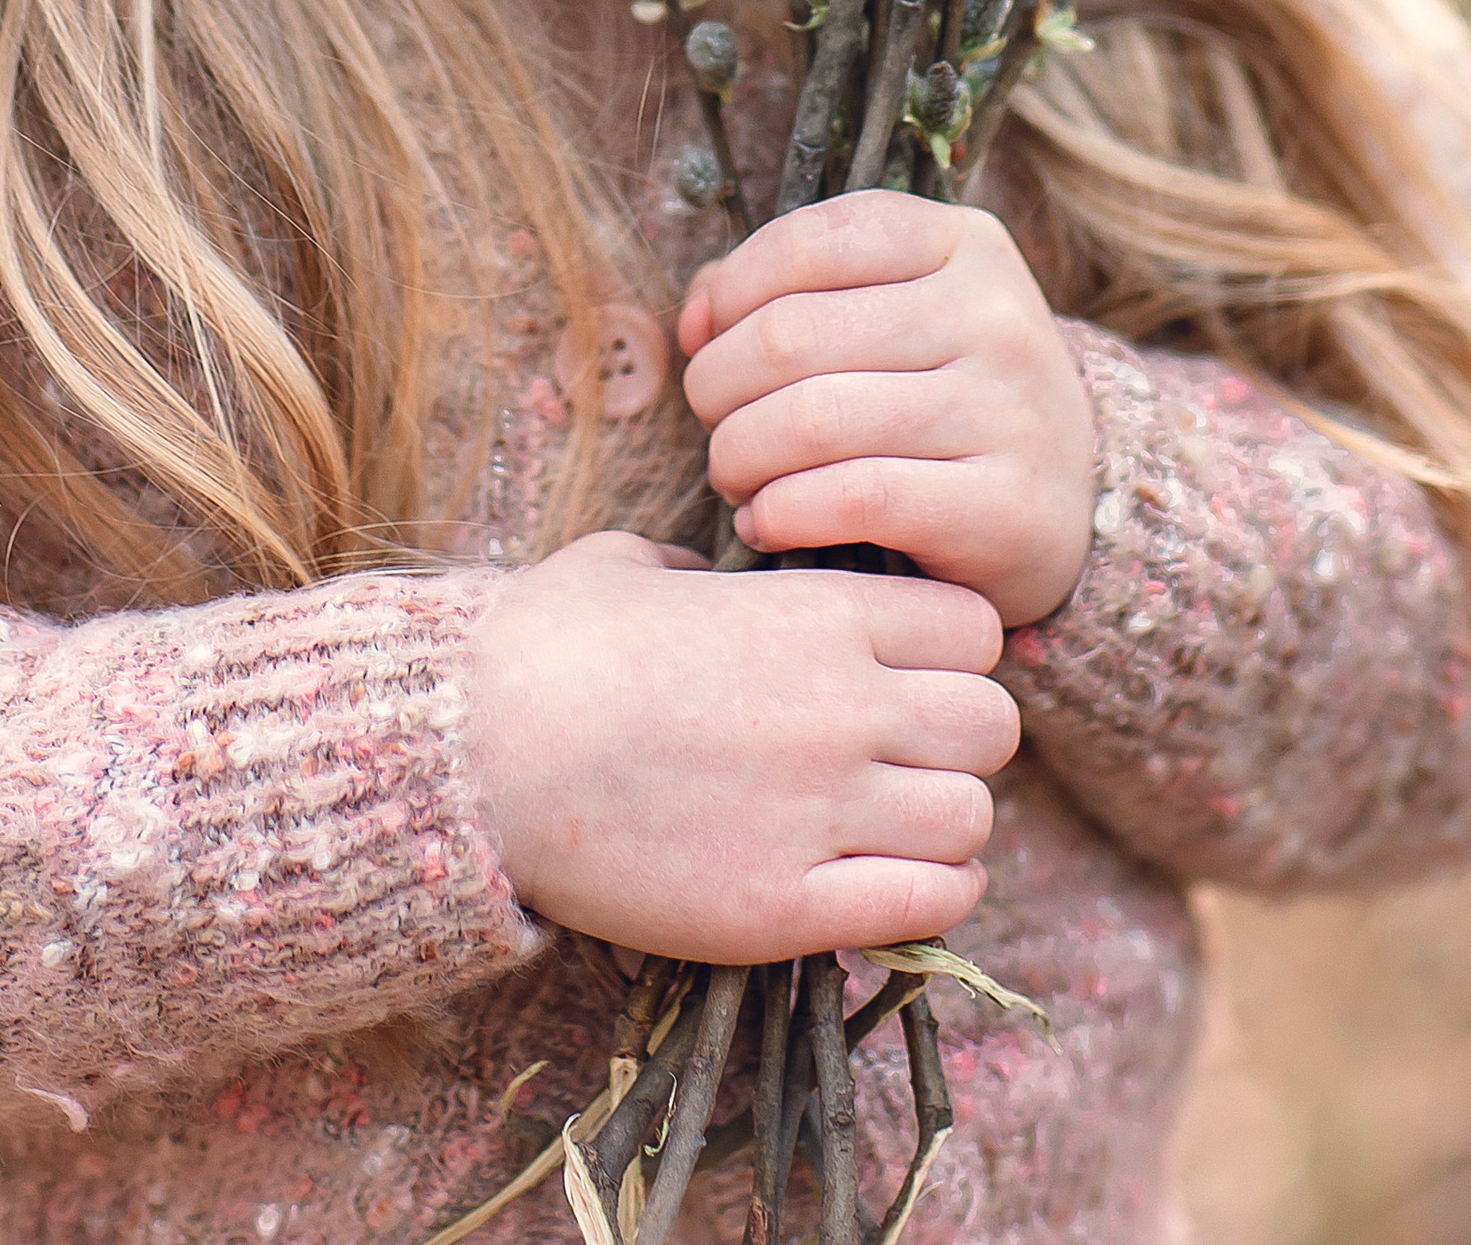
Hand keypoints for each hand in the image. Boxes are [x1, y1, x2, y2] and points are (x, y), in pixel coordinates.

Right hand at [464, 530, 1017, 959]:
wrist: (477, 753)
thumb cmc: (545, 645)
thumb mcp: (631, 563)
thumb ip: (699, 564)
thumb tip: (707, 573)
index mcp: (817, 613)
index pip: (975, 628)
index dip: (949, 650)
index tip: (905, 669)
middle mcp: (843, 708)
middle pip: (993, 726)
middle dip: (959, 737)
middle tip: (902, 751)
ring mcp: (822, 811)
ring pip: (973, 817)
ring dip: (944, 821)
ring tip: (894, 823)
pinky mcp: (787, 906)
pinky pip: (930, 903)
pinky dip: (930, 894)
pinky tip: (885, 881)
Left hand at [676, 193, 1096, 628]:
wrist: (1068, 504)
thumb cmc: (943, 395)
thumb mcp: (888, 314)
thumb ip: (788, 290)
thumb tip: (697, 316)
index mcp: (966, 242)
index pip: (811, 240)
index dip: (732, 290)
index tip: (708, 338)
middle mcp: (996, 314)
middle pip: (792, 335)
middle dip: (717, 384)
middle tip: (712, 420)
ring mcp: (1011, 410)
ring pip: (811, 420)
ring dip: (737, 455)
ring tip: (733, 474)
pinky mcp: (1008, 507)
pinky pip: (854, 499)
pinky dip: (782, 512)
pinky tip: (767, 519)